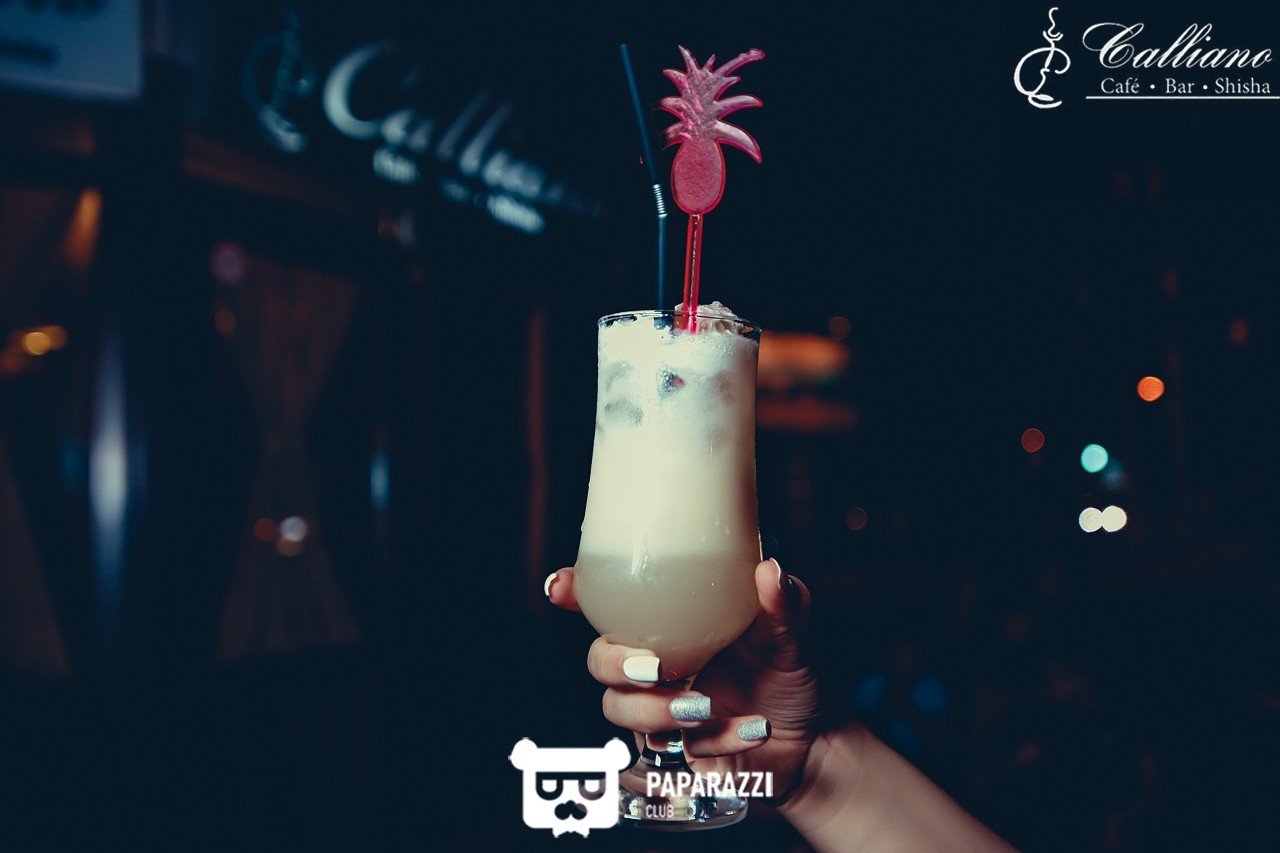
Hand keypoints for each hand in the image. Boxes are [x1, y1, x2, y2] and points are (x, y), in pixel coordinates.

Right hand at [546, 558, 823, 803]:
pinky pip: (671, 751)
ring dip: (657, 711)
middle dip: (616, 666)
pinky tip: (753, 729)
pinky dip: (716, 739)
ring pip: (621, 713)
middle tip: (658, 669)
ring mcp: (659, 713)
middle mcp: (656, 667)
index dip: (573, 593)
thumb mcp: (789, 636)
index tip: (560, 587)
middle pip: (599, 663)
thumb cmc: (790, 679)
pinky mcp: (676, 755)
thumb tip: (770, 572)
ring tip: (706, 708)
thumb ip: (782, 605)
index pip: (608, 605)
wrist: (813, 743)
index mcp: (670, 627)